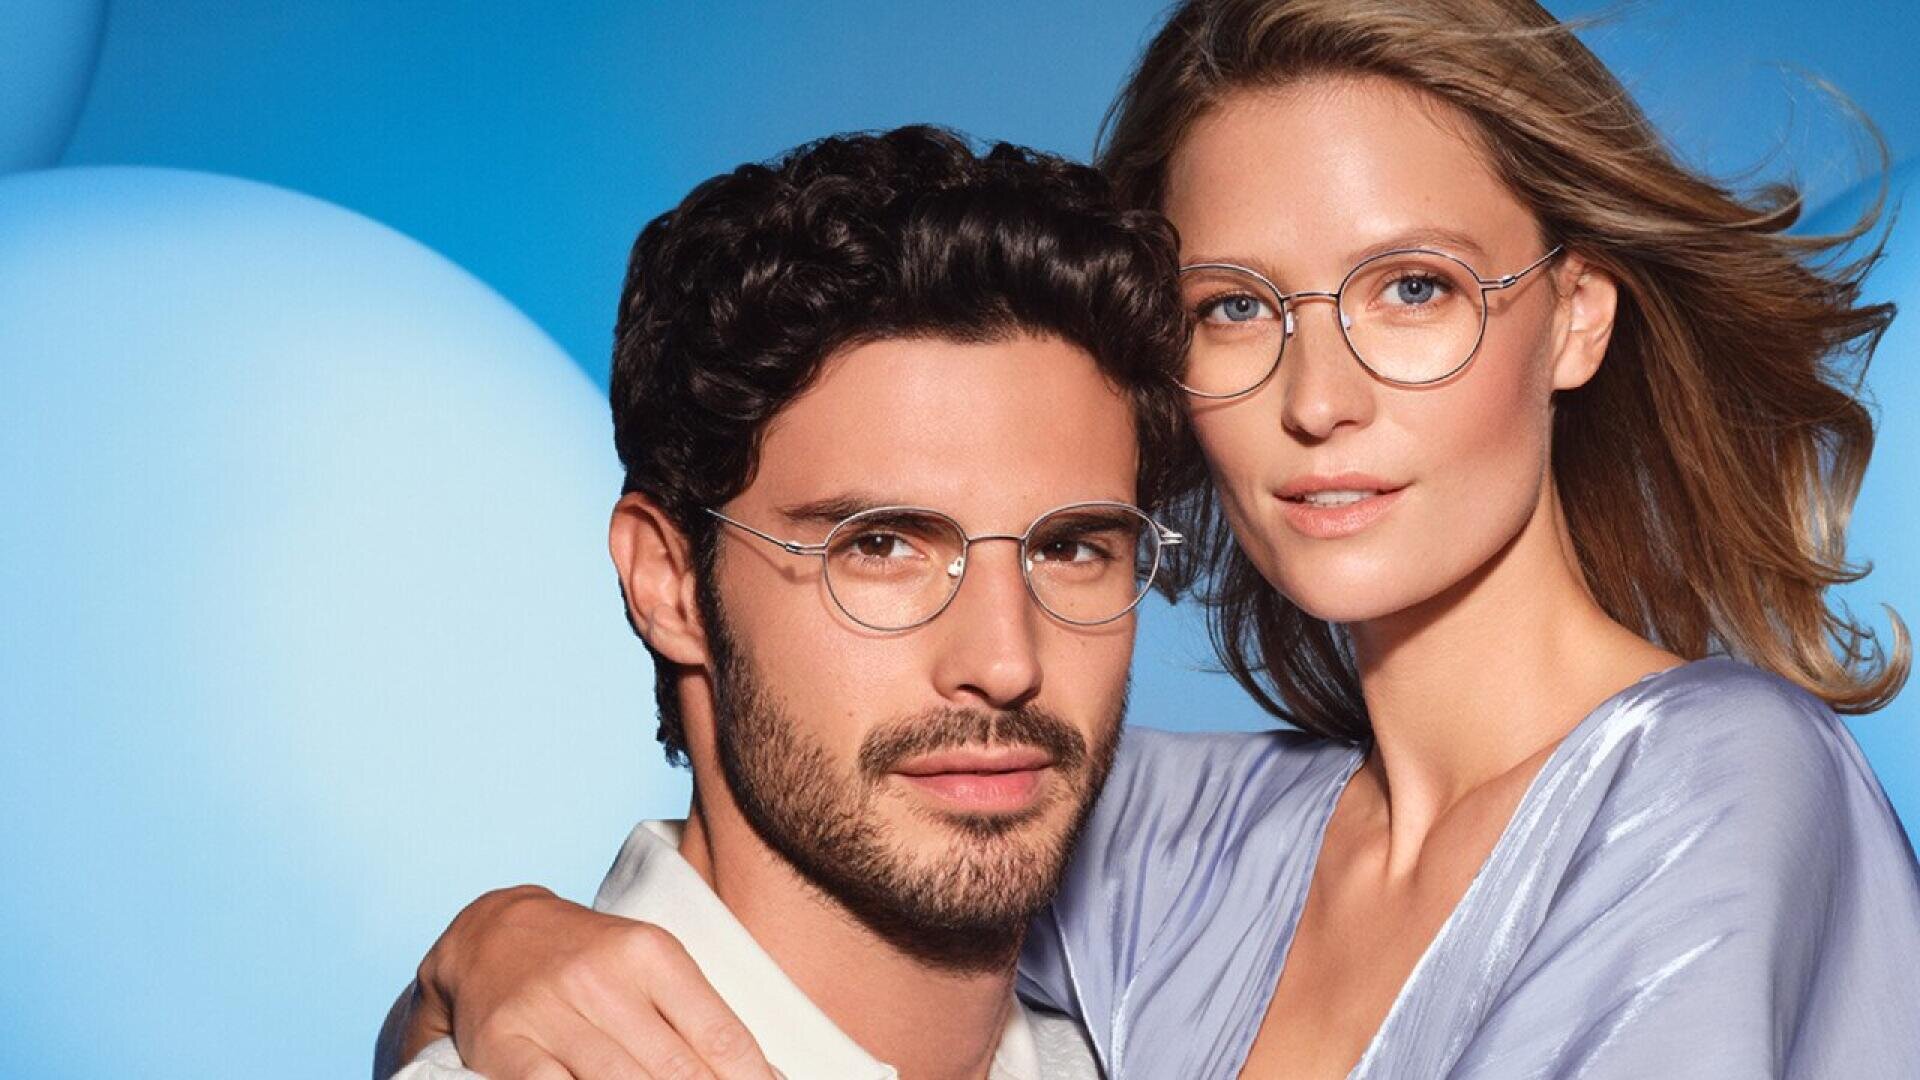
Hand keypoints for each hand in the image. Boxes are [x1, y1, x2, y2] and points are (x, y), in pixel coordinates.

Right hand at [403, 885, 777, 1079]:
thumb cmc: (591, 958)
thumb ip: (700, 1017)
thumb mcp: (651, 965)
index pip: (719, 1035)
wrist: (494, 935)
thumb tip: (764, 1074)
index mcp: (651, 953)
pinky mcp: (503, 1045)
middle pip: (676, 1070)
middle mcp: (601, 979)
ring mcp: (549, 1012)